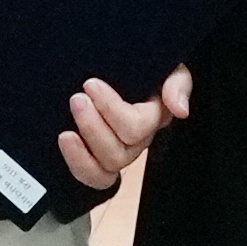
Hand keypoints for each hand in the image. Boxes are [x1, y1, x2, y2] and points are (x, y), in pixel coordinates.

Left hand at [59, 69, 188, 193]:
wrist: (104, 71)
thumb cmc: (134, 67)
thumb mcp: (163, 66)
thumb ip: (177, 82)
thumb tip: (180, 110)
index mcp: (155, 116)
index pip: (140, 125)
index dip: (113, 110)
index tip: (90, 84)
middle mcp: (138, 140)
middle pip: (122, 150)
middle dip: (93, 125)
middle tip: (76, 99)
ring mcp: (119, 154)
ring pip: (110, 164)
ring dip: (85, 145)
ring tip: (68, 122)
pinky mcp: (98, 164)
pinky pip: (96, 179)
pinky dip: (79, 163)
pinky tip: (66, 139)